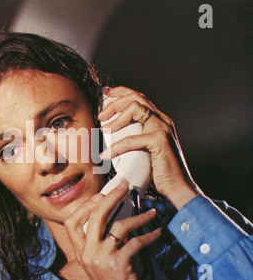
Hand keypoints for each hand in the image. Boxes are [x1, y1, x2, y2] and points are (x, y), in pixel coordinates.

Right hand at [64, 182, 160, 279]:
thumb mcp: (99, 262)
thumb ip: (99, 242)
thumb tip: (111, 216)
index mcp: (80, 252)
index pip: (71, 222)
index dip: (85, 205)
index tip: (101, 195)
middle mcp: (86, 254)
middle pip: (95, 216)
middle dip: (111, 197)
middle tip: (124, 187)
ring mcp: (100, 259)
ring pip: (118, 226)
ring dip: (138, 217)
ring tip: (150, 213)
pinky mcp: (117, 265)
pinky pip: (135, 242)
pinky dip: (149, 236)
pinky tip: (156, 233)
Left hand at [99, 87, 199, 209]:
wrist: (178, 187)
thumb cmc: (160, 171)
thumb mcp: (145, 149)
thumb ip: (135, 137)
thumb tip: (112, 134)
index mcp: (159, 120)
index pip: (140, 97)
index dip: (122, 92)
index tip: (106, 93)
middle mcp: (163, 120)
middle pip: (136, 97)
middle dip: (115, 103)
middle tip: (100, 116)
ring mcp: (163, 128)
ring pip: (136, 108)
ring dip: (116, 118)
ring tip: (104, 130)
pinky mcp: (160, 141)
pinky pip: (132, 139)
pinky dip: (116, 147)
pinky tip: (106, 155)